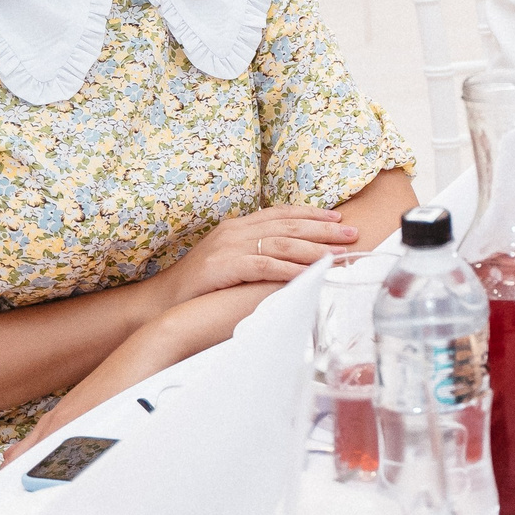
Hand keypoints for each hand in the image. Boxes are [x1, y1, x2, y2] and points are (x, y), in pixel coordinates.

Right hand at [151, 207, 357, 311]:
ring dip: (314, 247)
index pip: (282, 213)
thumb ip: (256, 254)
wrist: (163, 301)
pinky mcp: (225, 266)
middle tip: (351, 233)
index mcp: (238, 226)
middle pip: (288, 225)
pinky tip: (309, 271)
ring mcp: (229, 247)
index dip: (312, 214)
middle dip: (323, 228)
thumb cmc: (200, 287)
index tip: (338, 217)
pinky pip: (264, 264)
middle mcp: (236, 231)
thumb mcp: (230, 261)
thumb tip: (290, 258)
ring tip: (338, 252)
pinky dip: (290, 267)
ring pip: (282, 242)